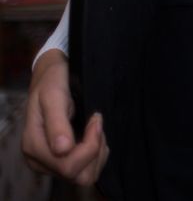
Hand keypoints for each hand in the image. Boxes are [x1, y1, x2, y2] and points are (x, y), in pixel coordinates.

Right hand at [21, 50, 108, 184]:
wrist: (51, 76)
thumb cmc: (52, 83)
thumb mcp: (53, 96)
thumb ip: (57, 123)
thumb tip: (62, 149)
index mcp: (34, 146)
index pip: (68, 166)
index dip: (89, 146)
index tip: (95, 118)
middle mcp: (40, 160)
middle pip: (77, 175)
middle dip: (94, 151)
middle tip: (96, 124)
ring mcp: (51, 162)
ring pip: (84, 176)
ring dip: (97, 154)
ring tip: (96, 130)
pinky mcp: (62, 160)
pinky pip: (86, 170)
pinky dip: (96, 155)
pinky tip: (94, 136)